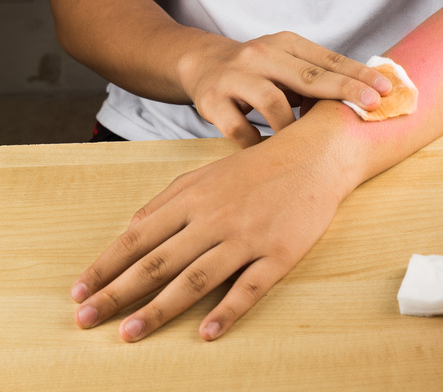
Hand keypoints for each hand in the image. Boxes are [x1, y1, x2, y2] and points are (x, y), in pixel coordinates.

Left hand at [70, 135, 348, 340]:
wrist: (314, 157)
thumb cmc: (257, 168)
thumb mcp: (207, 173)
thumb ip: (168, 199)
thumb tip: (131, 227)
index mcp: (193, 199)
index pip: (137, 237)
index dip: (105, 266)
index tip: (80, 291)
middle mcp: (214, 218)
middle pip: (158, 262)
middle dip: (117, 293)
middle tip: (87, 320)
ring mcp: (247, 237)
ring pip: (196, 278)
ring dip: (160, 309)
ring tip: (131, 333)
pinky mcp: (279, 253)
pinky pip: (249, 287)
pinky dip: (227, 311)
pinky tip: (207, 333)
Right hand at [178, 31, 391, 147]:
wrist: (201, 64)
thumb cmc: (260, 71)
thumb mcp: (287, 63)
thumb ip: (318, 77)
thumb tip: (369, 100)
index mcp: (286, 44)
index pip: (329, 60)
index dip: (358, 74)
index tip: (387, 88)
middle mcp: (261, 55)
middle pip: (309, 76)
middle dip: (344, 91)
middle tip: (373, 106)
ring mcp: (235, 77)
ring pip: (272, 102)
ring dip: (294, 126)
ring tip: (310, 145)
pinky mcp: (212, 101)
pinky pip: (239, 128)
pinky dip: (257, 144)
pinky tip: (269, 152)